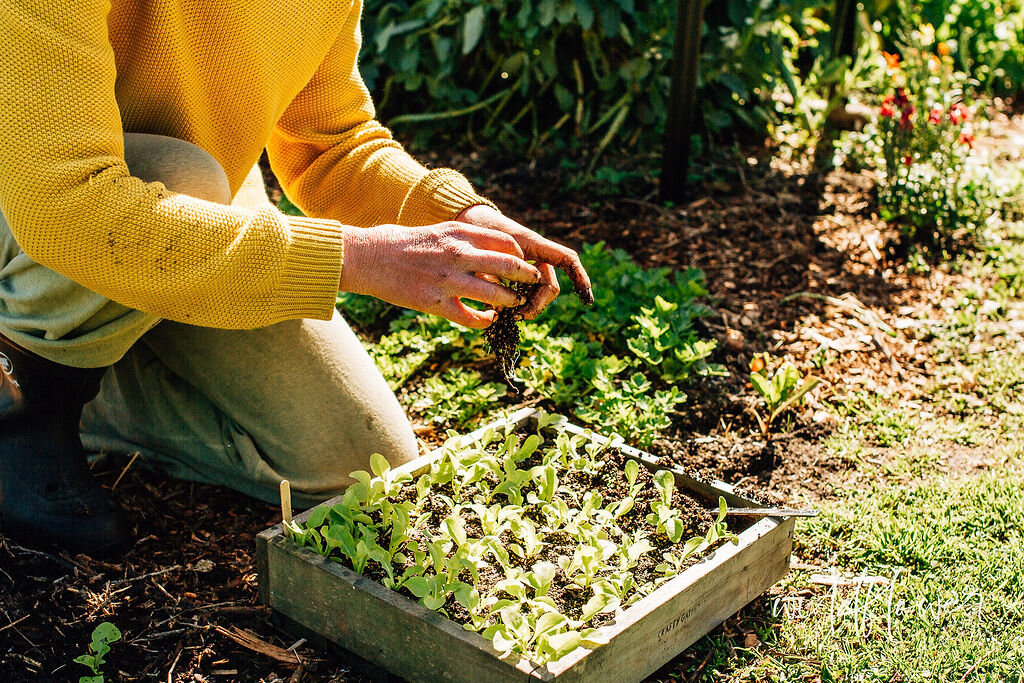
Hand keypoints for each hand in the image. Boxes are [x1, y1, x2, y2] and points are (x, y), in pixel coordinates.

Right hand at [338, 222, 541, 328]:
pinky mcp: (435, 303)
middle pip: (508, 266)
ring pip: (494, 295)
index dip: (520, 255)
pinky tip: (487, 321)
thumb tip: (493, 251)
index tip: (523, 263)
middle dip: (527, 277)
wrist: (368, 257)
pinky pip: (470, 317)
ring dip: (509, 301)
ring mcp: (447, 280)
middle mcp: (458, 255)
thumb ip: (465, 240)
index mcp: (459, 233)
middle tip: (534, 283)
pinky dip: (484, 321)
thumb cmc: (403, 243)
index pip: (505, 242)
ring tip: (513, 304)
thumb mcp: (438, 231)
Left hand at [456, 205, 592, 319]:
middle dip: (537, 304)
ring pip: (535, 294)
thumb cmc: (483, 228)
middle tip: (517, 316)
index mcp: (536, 245)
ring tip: (505, 313)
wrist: (469, 221)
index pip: (567, 259)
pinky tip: (501, 311)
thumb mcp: (491, 246)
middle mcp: (536, 258)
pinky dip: (515, 303)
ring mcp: (526, 267)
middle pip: (549, 287)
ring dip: (525, 306)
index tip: (586, 298)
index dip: (580, 277)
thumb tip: (517, 292)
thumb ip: (505, 266)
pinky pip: (522, 294)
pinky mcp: (513, 276)